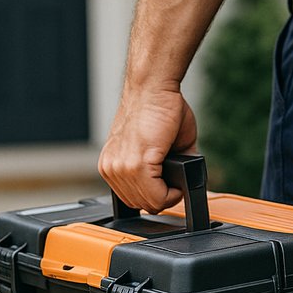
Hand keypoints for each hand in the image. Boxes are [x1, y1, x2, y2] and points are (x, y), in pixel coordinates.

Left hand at [98, 81, 197, 212]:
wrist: (154, 88)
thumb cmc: (158, 108)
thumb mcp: (156, 147)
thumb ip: (163, 168)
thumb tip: (181, 184)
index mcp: (112, 164)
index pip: (130, 198)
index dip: (154, 195)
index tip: (169, 187)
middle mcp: (112, 168)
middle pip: (140, 204)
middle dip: (163, 196)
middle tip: (177, 183)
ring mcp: (122, 168)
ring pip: (150, 203)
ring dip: (169, 194)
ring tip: (178, 178)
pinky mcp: (137, 164)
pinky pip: (157, 196)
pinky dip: (173, 193)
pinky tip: (179, 179)